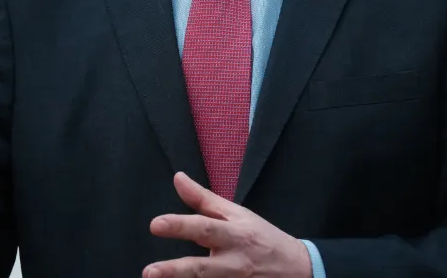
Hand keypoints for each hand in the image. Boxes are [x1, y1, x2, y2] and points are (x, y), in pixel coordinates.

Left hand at [144, 172, 312, 277]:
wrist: (296, 269)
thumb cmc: (261, 237)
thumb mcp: (237, 213)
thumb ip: (203, 199)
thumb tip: (177, 178)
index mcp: (234, 234)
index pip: (204, 227)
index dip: (180, 226)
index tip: (155, 225)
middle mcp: (234, 262)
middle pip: (202, 267)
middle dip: (175, 270)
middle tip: (149, 272)